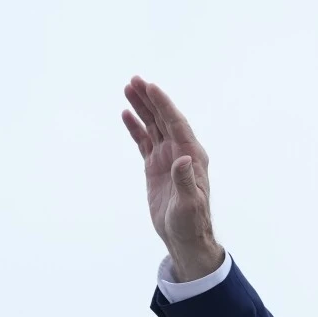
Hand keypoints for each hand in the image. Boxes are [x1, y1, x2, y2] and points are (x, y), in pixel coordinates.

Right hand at [121, 76, 222, 281]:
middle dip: (150, 99)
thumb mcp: (188, 204)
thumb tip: (182, 159)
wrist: (184, 236)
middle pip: (163, 119)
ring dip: (142, 108)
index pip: (176, 123)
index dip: (164, 105)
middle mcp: (181, 152)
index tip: (150, 87)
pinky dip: (135, 128)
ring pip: (153, 126)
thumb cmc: (190, 222)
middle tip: (134, 80)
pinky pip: (144, 141)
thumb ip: (185, 181)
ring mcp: (167, 158)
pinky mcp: (155, 167)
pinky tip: (126, 114)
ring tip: (128, 89)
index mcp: (192, 156)